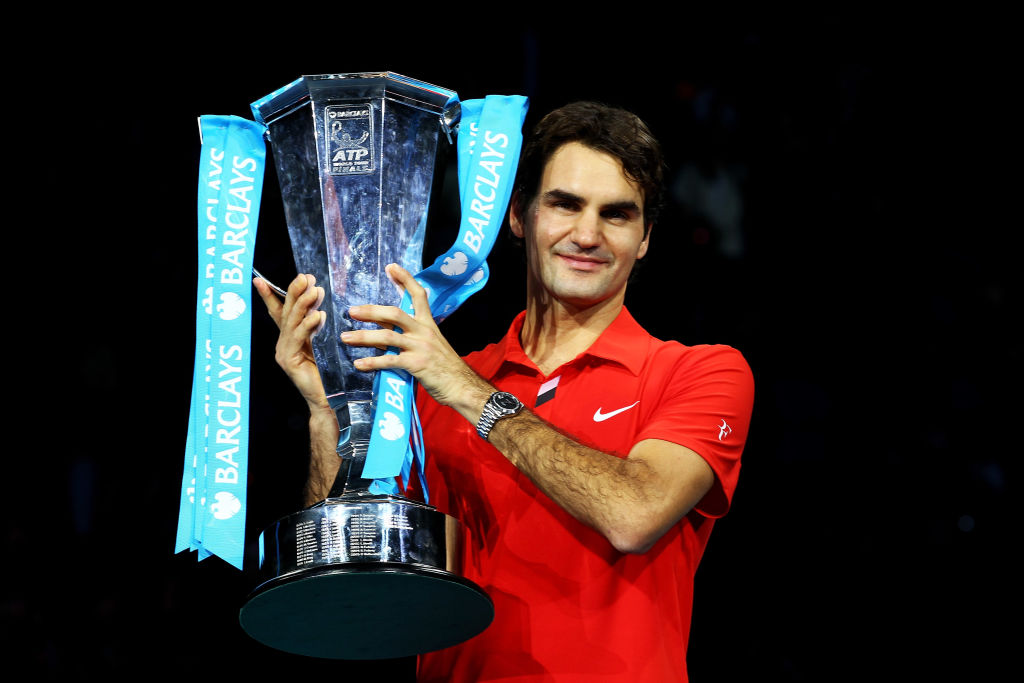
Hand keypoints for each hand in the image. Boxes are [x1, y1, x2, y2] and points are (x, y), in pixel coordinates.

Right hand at [254, 274, 329, 413]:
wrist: (331, 399)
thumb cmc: (331, 371)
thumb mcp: (325, 342)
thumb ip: (319, 325)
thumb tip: (320, 300)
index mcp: (291, 337)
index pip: (280, 312)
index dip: (271, 295)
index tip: (259, 279)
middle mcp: (283, 343)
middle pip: (287, 312)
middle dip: (294, 292)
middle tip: (306, 276)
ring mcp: (284, 352)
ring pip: (292, 322)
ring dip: (303, 304)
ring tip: (315, 290)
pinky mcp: (289, 361)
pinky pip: (298, 338)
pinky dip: (308, 325)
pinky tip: (319, 315)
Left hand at [342, 264, 491, 418]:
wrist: (461, 386)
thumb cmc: (444, 366)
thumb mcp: (430, 344)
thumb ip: (408, 334)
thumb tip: (382, 328)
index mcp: (429, 324)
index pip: (419, 295)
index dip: (405, 279)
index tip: (391, 267)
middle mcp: (424, 331)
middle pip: (395, 313)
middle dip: (371, 311)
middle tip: (352, 311)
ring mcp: (420, 347)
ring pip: (388, 336)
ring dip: (363, 336)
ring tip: (345, 337)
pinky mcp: (416, 364)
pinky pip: (390, 361)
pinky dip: (372, 362)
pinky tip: (359, 364)